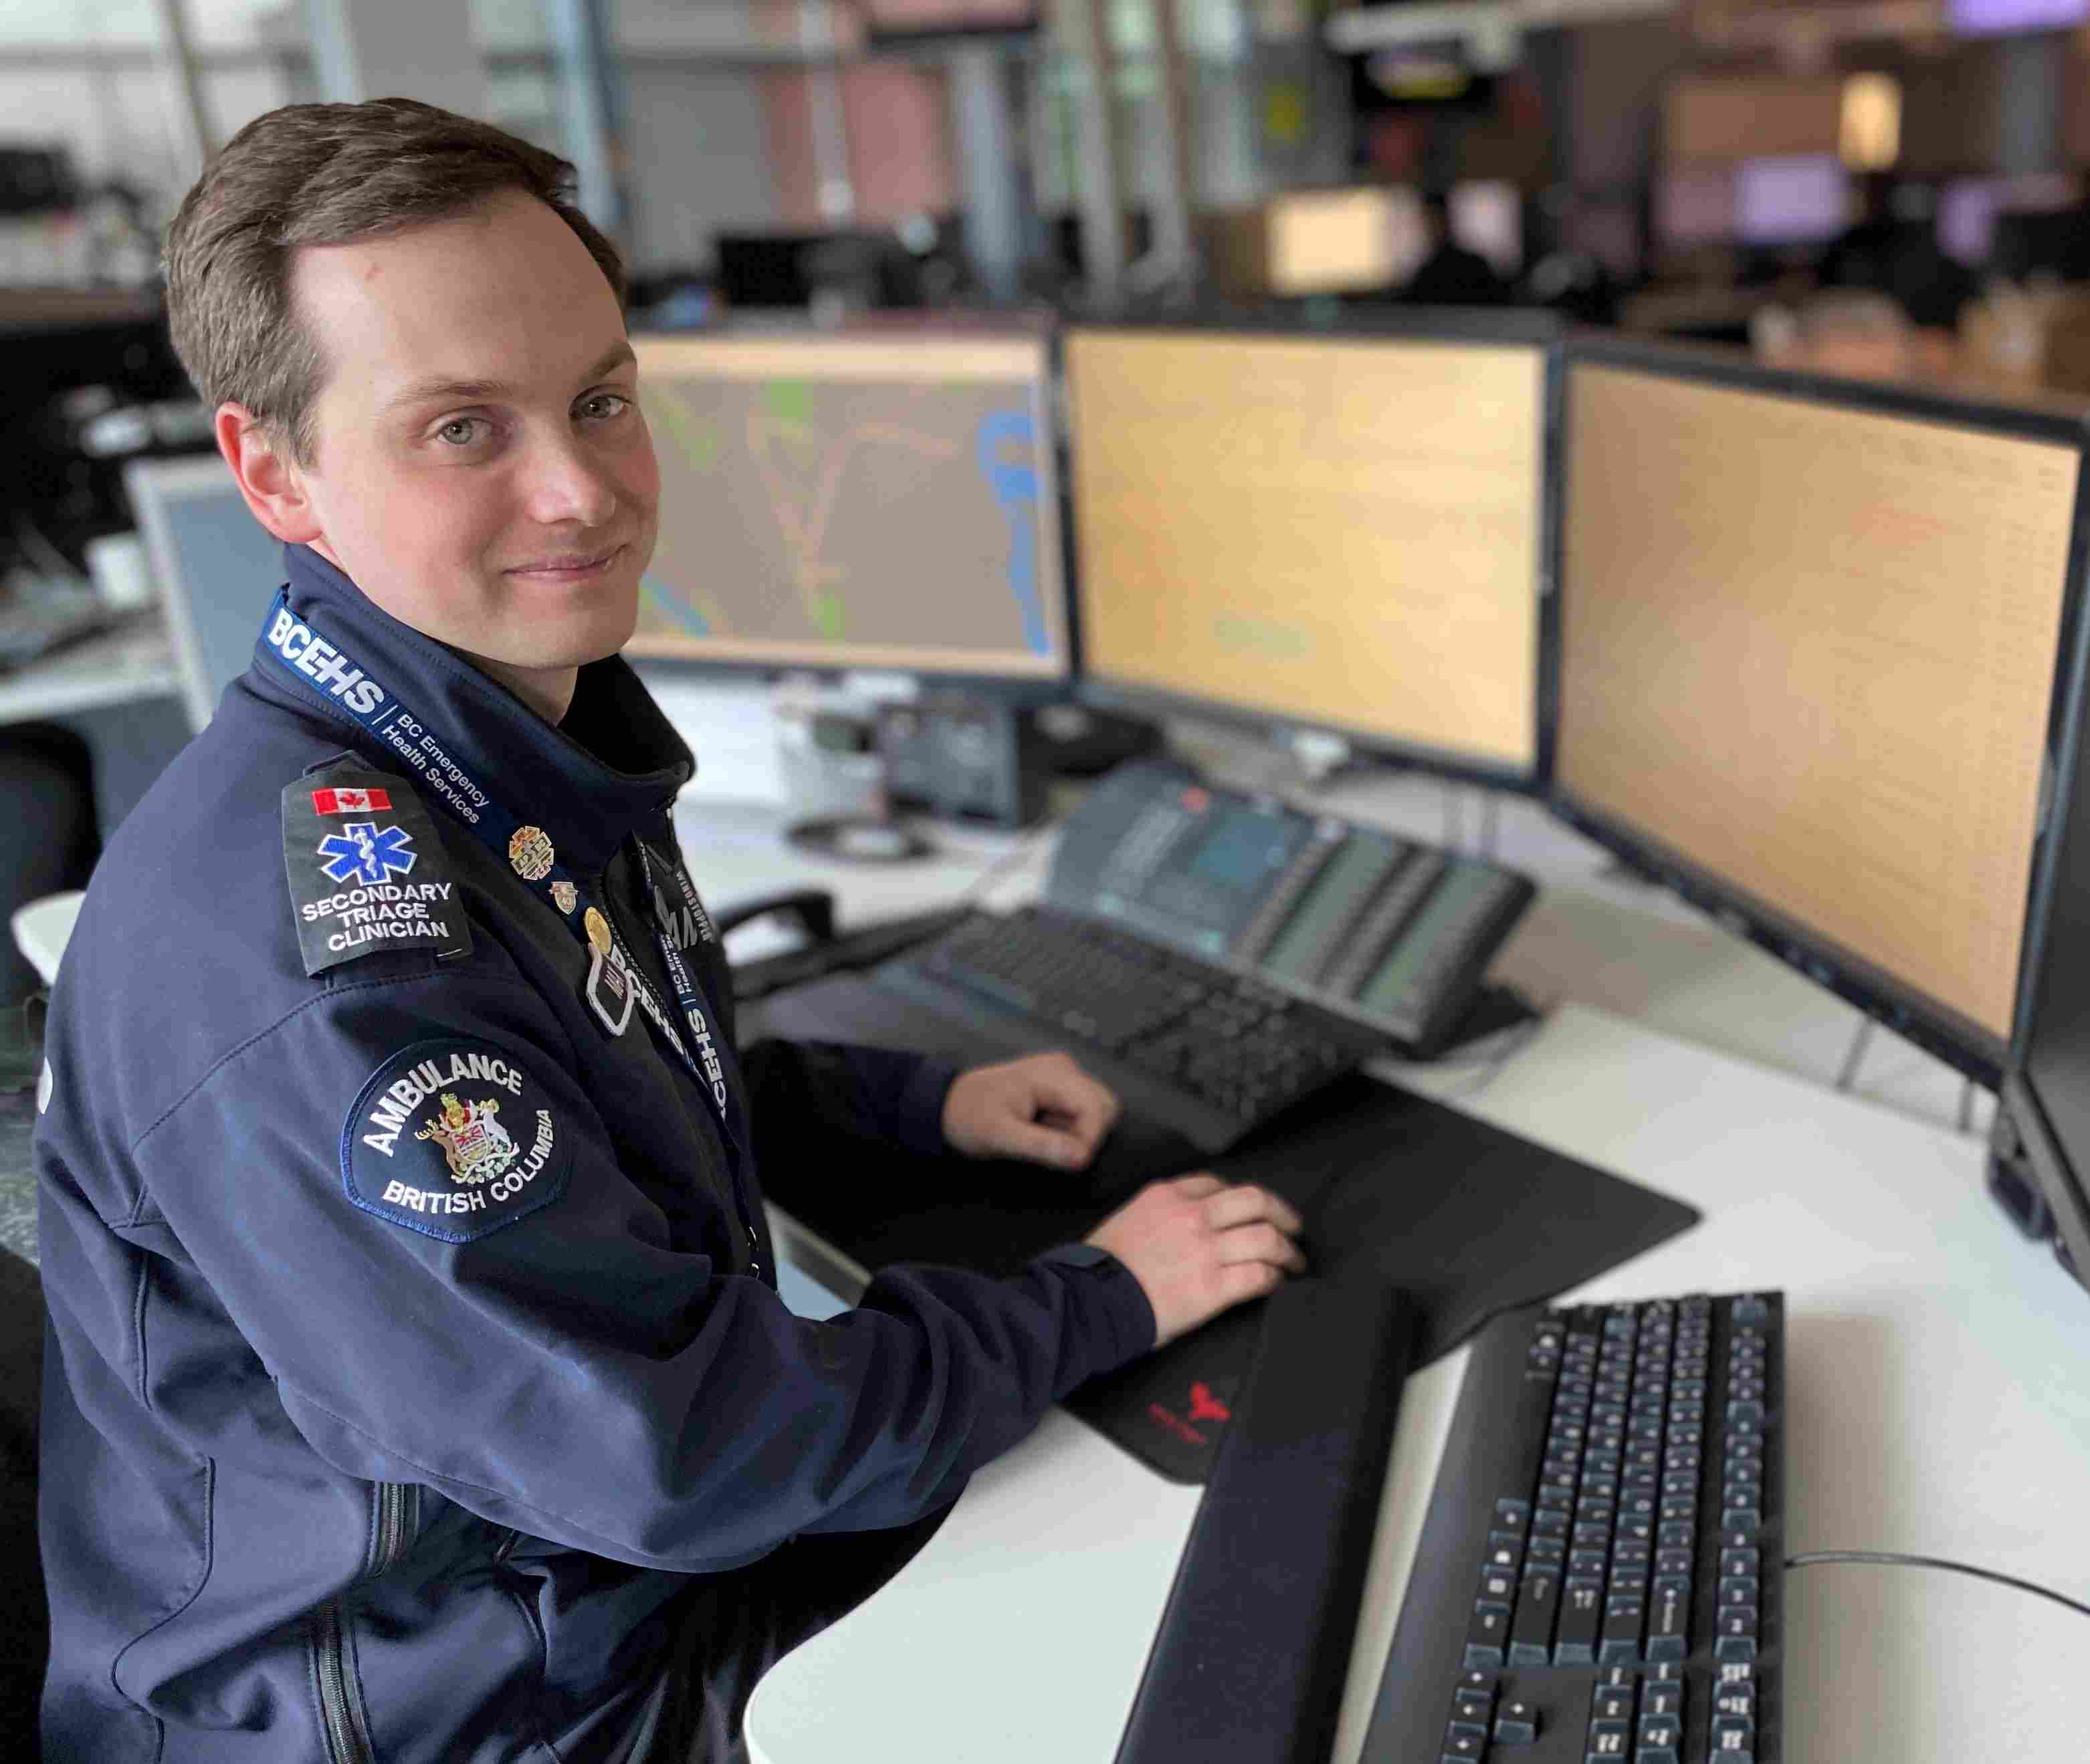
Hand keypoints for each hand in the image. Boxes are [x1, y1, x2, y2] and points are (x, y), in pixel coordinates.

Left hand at [942, 1052, 1121, 1169]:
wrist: (946, 1106)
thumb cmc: (968, 1117)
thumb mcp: (1000, 1136)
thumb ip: (1041, 1146)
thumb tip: (1082, 1158)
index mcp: (1052, 1073)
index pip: (1098, 1108)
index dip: (1089, 1140)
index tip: (1068, 1161)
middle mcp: (1064, 1068)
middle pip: (1104, 1107)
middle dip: (1086, 1135)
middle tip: (1050, 1147)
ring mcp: (1063, 1076)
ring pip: (1097, 1112)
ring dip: (1077, 1133)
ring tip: (1041, 1136)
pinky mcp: (1059, 1089)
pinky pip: (1081, 1113)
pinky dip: (1069, 1129)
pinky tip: (1042, 1130)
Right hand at [1084, 1175, 1307, 1348]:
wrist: (1088, 1300)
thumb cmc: (1099, 1268)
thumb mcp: (1128, 1220)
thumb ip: (1160, 1215)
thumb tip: (1186, 1227)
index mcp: (1166, 1195)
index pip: (1217, 1184)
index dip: (1242, 1198)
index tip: (1252, 1211)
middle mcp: (1190, 1215)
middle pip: (1254, 1200)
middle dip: (1281, 1212)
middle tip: (1293, 1226)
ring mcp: (1204, 1250)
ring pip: (1266, 1236)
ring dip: (1287, 1250)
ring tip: (1294, 1261)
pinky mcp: (1212, 1286)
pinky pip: (1259, 1275)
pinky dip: (1274, 1277)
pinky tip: (1276, 1282)